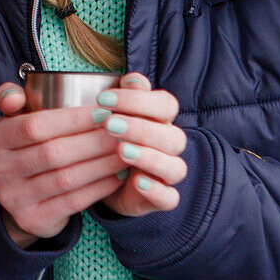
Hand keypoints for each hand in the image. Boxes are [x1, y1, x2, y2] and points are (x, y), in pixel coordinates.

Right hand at [0, 83, 129, 248]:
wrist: (17, 200)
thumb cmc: (26, 147)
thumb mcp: (14, 120)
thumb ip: (12, 98)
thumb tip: (14, 96)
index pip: (36, 125)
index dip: (74, 119)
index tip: (106, 112)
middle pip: (54, 153)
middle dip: (94, 141)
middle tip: (123, 131)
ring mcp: (14, 198)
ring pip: (66, 178)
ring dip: (102, 164)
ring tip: (126, 151)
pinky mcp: (33, 219)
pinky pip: (73, 202)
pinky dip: (99, 187)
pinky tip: (118, 175)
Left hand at [94, 73, 187, 217]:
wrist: (107, 180)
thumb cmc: (113, 139)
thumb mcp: (115, 116)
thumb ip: (127, 97)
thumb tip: (134, 80)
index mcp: (162, 121)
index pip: (166, 105)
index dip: (138, 100)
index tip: (104, 99)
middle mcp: (169, 146)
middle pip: (174, 136)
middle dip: (141, 128)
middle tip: (108, 124)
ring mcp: (167, 174)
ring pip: (176, 167)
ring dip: (150, 158)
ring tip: (121, 151)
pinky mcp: (161, 199)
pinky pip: (170, 199)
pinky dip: (156, 191)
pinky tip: (137, 182)